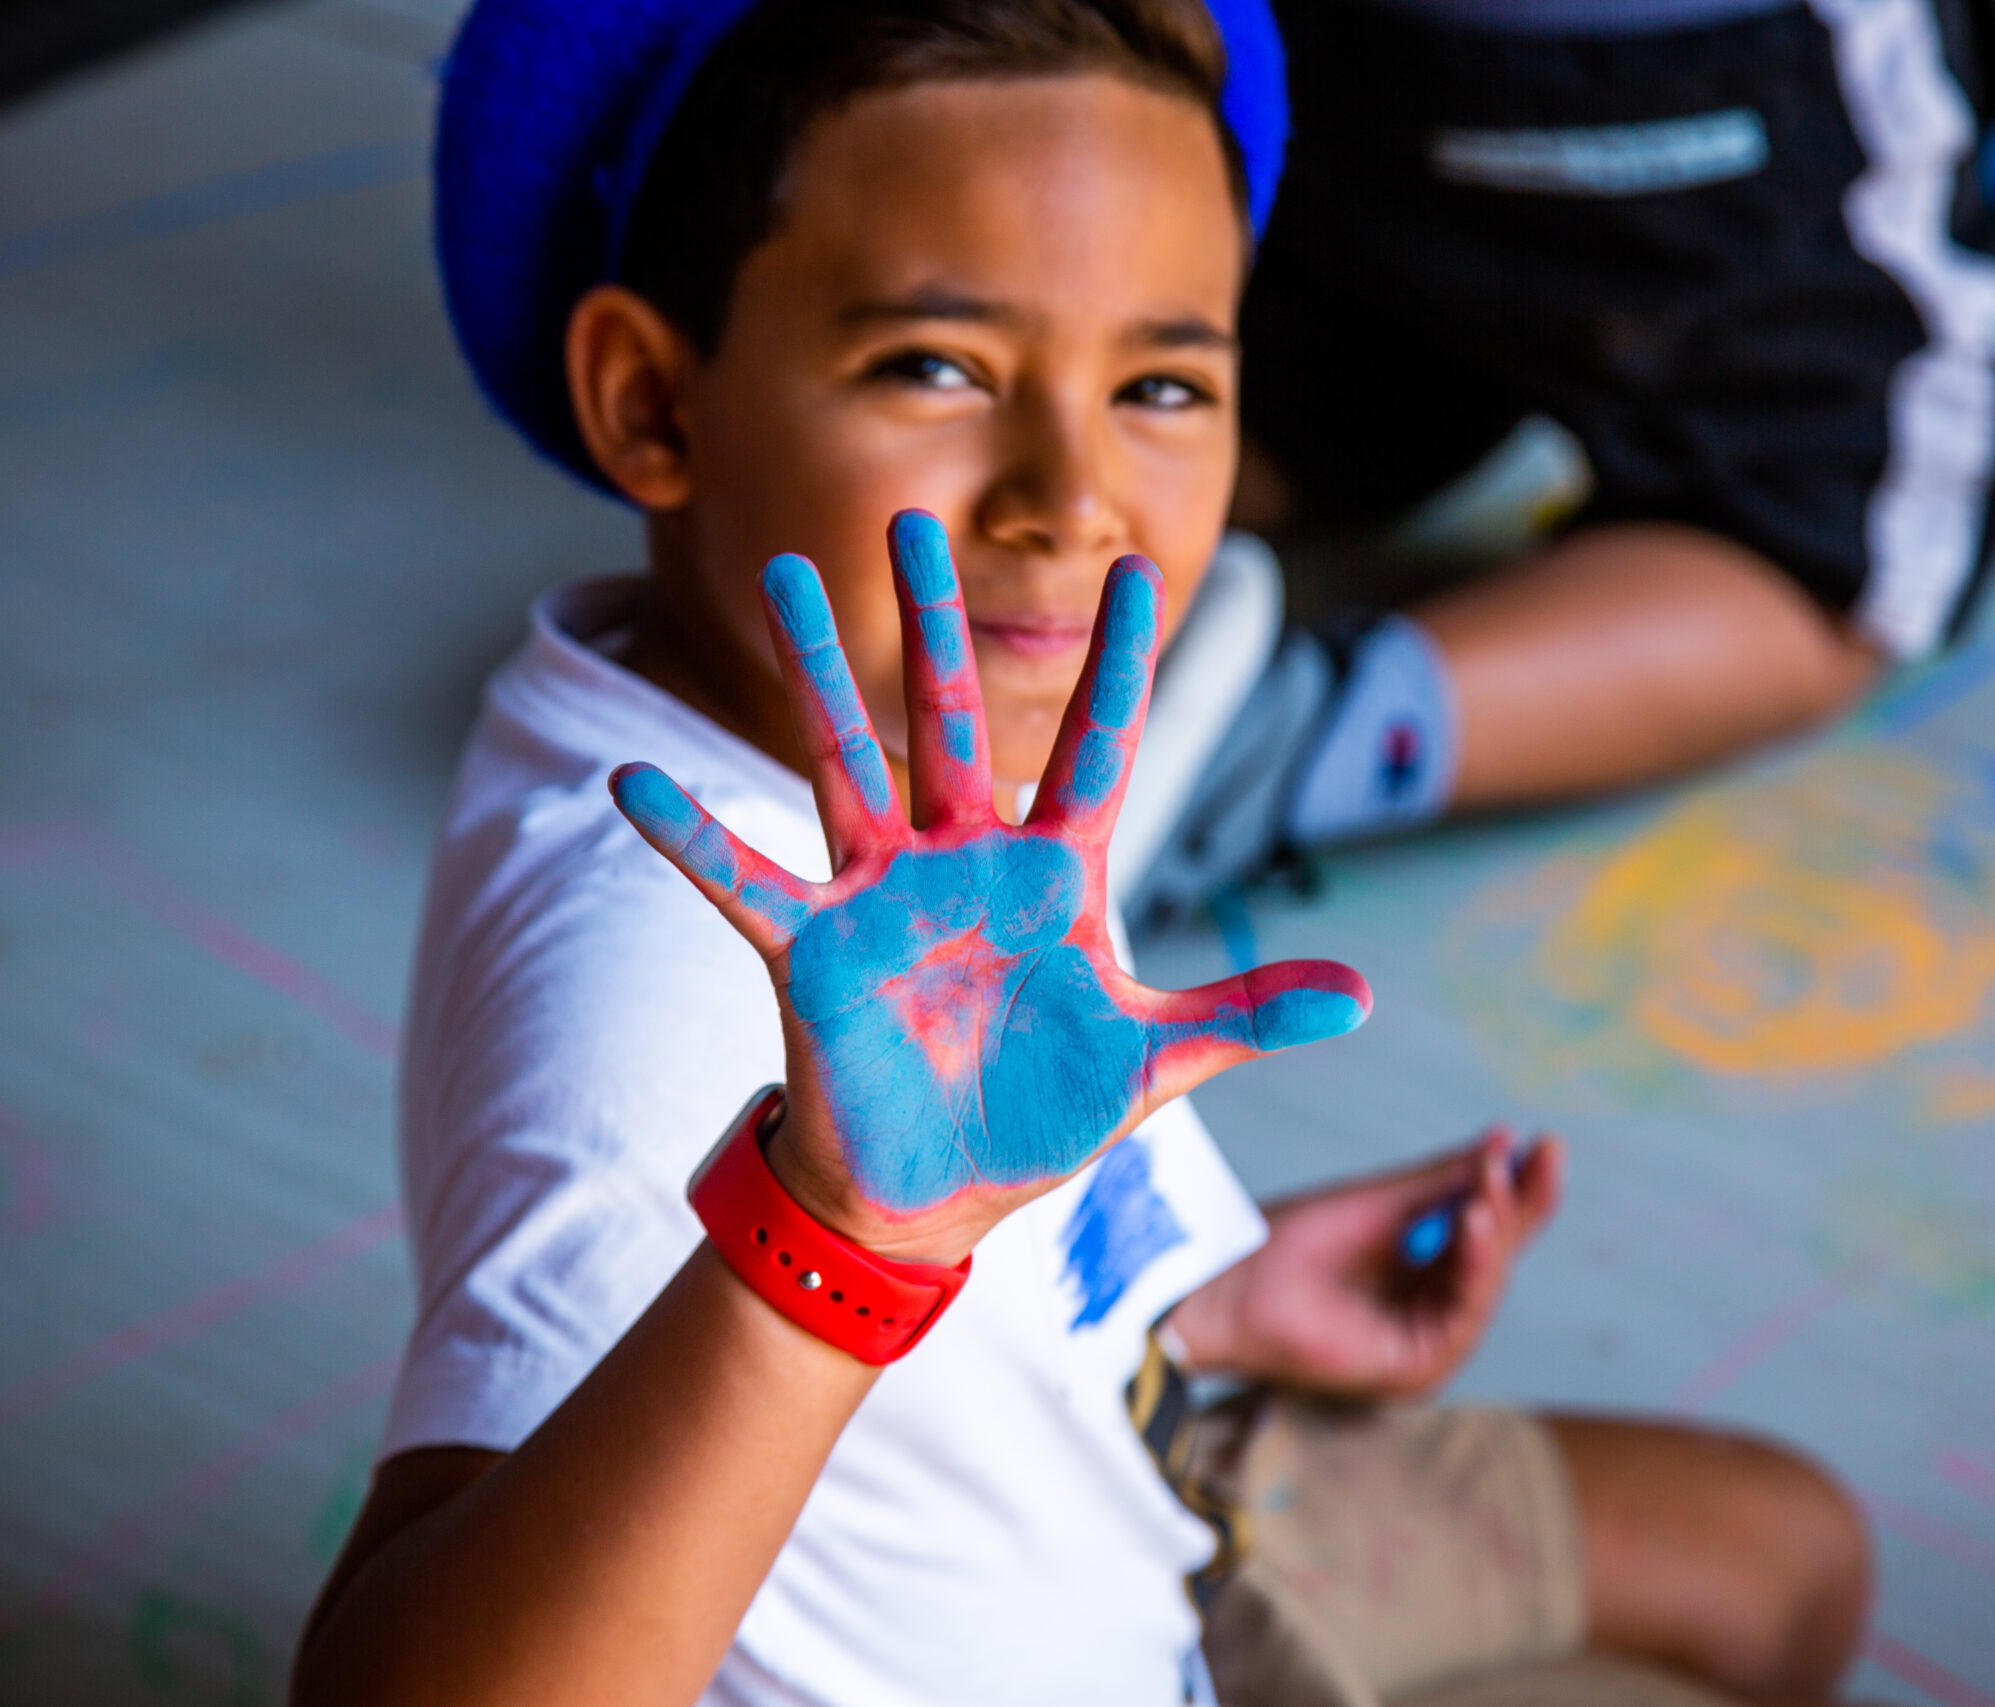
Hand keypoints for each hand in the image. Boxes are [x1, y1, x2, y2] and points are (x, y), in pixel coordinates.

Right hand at [610, 511, 1370, 1263]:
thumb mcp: (1158, 1060)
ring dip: (815, 674)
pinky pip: (743, 879)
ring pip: (844, 759)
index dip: (1122, 664)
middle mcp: (963, 860)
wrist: (936, 1194)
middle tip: (913, 518)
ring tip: (777, 574)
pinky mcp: (812, 947)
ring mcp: (882, 894)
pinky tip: (634, 781)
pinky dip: (689, 837)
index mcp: (1055, 875)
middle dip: (937, 618)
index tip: (1143, 573)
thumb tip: (1360, 997)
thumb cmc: (1041, 1112)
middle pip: (954, 717)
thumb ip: (1248, 1012)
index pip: (1098, 747)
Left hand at [1163, 1129, 1562, 1400]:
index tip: (1545, 1142)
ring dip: (1497, 1230)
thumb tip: (1504, 1142)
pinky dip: (1475, 1266)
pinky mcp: (1417, 1368)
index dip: (1518, 1187)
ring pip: (1487, 1283)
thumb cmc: (1290, 1244)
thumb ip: (1443, 1182)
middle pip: (1497, 1255)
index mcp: (1421, 1267)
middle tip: (1543, 1153)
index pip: (1485, 1226)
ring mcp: (1426, 1340)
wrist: (1232, 1285)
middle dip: (1523, 1204)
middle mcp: (1430, 1306)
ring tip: (1492, 1187)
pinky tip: (1476, 1221)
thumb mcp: (1381, 1201)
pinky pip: (1464, 1314)